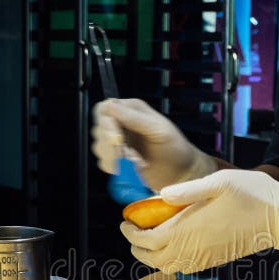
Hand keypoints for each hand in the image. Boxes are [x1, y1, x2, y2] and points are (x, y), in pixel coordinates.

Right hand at [91, 98, 216, 190]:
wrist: (180, 173)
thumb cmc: (175, 147)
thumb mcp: (158, 129)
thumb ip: (134, 118)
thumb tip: (111, 106)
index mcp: (130, 110)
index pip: (104, 109)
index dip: (106, 123)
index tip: (117, 137)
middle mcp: (121, 125)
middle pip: (98, 129)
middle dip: (111, 143)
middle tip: (127, 152)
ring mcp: (118, 144)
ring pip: (99, 147)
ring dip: (115, 157)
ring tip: (136, 161)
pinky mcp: (117, 160)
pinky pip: (104, 163)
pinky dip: (116, 167)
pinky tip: (131, 168)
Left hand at [120, 170, 278, 273]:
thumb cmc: (253, 193)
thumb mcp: (220, 181)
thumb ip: (188, 190)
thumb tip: (160, 194)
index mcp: (191, 229)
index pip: (148, 239)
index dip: (131, 233)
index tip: (125, 220)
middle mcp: (195, 248)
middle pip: (153, 259)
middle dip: (137, 247)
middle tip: (132, 231)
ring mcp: (206, 258)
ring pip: (168, 267)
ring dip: (152, 257)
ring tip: (148, 240)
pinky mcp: (215, 261)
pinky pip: (185, 268)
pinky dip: (170, 261)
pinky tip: (172, 246)